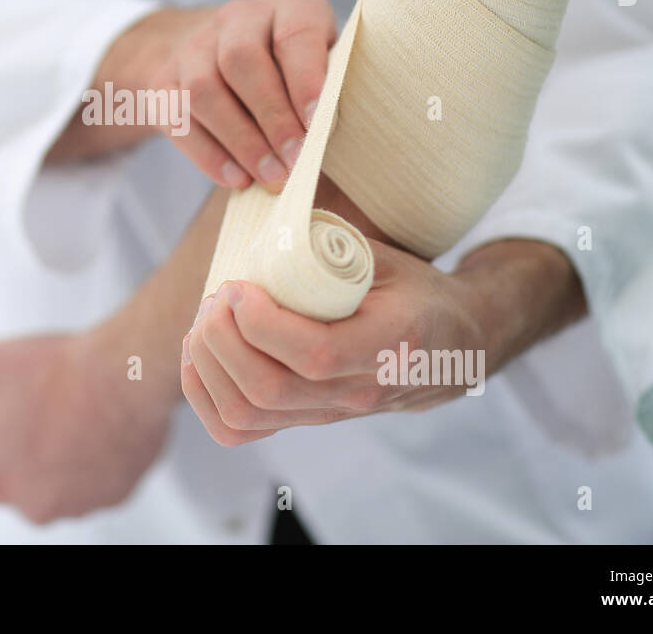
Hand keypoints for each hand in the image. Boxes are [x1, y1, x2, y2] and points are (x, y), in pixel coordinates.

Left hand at [0, 324, 175, 524]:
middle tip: (33, 414)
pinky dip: (95, 458)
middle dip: (19, 455)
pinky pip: (97, 481)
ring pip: (57, 488)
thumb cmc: (59, 374)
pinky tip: (97, 424)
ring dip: (57, 459)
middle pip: (14, 487)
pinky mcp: (117, 492)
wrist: (125, 376)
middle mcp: (36, 504)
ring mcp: (80, 503)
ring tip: (68, 414)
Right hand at [152, 0, 336, 191]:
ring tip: (269, 177)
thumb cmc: (292, 70)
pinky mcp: (164, 80)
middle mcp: (238, 17)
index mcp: (288, 5)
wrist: (217, 52)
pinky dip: (208, 154)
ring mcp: (194, 46)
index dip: (305, 80)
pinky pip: (177, 118)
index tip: (316, 125)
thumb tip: (331, 142)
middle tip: (293, 161)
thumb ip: (330, 90)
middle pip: (241, 61)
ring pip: (204, 90)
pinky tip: (235, 178)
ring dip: (240, 141)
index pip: (293, 33)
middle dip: (271, 118)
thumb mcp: (323, 63)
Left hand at [181, 239, 584, 445]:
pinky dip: (204, 396)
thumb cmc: (415, 292)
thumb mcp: (384, 260)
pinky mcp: (305, 420)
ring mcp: (329, 414)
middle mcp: (358, 392)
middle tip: (215, 296)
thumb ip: (328, 249)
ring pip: (247, 415)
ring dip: (207, 366)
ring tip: (204, 321)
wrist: (454, 344)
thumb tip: (263, 221)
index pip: (314, 356)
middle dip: (222, 339)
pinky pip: (239, 429)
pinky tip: (198, 356)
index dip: (261, 322)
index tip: (237, 284)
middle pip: (268, 389)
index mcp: (389, 346)